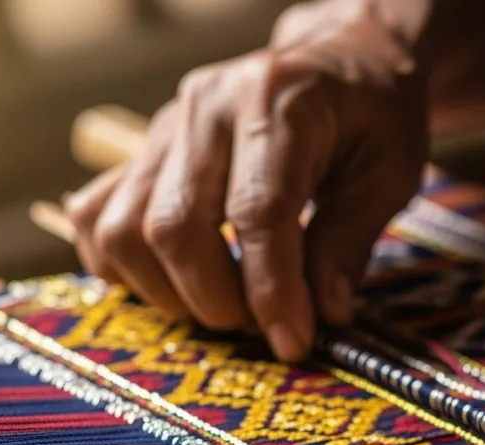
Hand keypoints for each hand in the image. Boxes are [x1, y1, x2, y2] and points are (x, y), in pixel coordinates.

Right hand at [66, 4, 428, 360]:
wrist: (339, 63)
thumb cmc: (372, 118)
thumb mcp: (389, 173)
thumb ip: (349, 242)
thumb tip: (323, 315)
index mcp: (277, 103)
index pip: (258, 212)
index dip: (271, 289)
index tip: (292, 341)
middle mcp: (206, 108)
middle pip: (175, 227)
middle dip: (217, 301)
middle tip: (263, 326)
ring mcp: (164, 128)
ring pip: (123, 230)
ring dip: (169, 294)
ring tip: (226, 306)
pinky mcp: (142, 151)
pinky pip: (95, 217)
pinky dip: (124, 268)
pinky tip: (175, 284)